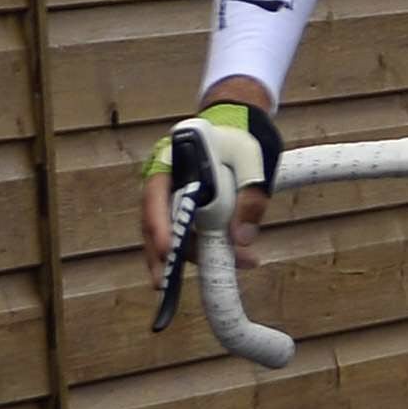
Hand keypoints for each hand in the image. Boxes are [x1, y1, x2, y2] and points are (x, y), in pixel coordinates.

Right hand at [135, 90, 281, 276]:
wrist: (239, 122)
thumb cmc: (242, 137)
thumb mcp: (253, 160)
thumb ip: (251, 197)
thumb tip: (242, 240)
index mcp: (169, 160)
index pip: (155, 196)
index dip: (159, 225)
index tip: (168, 249)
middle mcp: (162, 181)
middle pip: (155, 223)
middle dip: (163, 256)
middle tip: (165, 286)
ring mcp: (170, 195)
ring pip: (171, 232)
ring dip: (193, 254)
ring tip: (229, 268)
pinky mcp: (183, 206)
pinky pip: (187, 230)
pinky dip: (203, 246)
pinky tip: (233, 257)